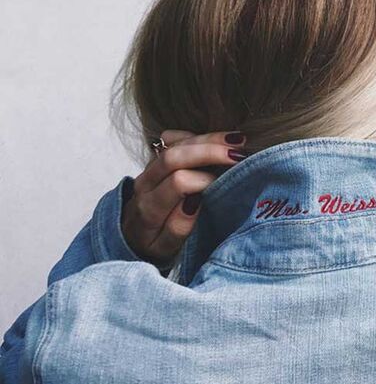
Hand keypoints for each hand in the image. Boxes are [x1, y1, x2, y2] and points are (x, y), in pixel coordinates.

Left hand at [121, 129, 248, 266]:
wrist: (130, 237)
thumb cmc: (153, 245)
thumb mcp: (165, 248)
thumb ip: (178, 227)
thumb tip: (195, 201)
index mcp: (150, 208)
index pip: (178, 183)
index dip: (205, 179)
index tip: (228, 183)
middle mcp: (146, 183)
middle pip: (174, 157)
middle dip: (209, 151)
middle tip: (238, 153)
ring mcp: (148, 169)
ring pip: (174, 144)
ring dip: (207, 139)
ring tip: (237, 141)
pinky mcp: (154, 160)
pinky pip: (170, 139)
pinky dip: (194, 135)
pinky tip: (215, 139)